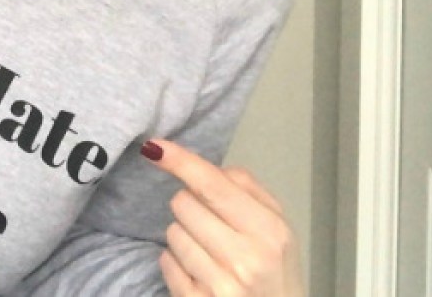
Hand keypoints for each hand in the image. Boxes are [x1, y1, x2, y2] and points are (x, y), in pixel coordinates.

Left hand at [141, 139, 304, 295]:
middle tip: (214, 227)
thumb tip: (198, 166)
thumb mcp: (276, 225)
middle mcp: (246, 258)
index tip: (155, 148)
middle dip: (192, 208)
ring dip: (184, 237)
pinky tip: (199, 273)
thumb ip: (244, 189)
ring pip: (172, 232)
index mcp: (269, 230)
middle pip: (184, 203)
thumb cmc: (275, 267)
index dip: (181, 162)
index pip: (213, 185)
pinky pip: (166, 262)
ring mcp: (221, 285)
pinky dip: (176, 263)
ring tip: (210, 253)